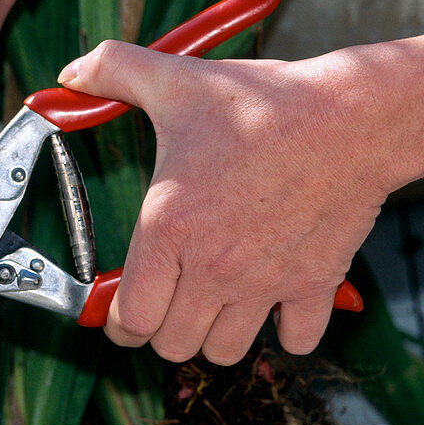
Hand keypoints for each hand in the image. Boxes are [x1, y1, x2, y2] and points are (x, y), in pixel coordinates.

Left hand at [58, 42, 389, 363]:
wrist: (352, 115)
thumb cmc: (264, 103)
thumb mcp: (176, 79)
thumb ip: (112, 72)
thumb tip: (71, 73)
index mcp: (168, 228)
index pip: (130, 319)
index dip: (118, 324)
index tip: (122, 315)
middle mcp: (212, 267)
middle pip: (172, 345)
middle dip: (163, 330)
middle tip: (168, 302)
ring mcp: (265, 282)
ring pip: (225, 352)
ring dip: (214, 335)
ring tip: (214, 301)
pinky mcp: (314, 285)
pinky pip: (297, 342)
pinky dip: (285, 331)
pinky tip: (275, 299)